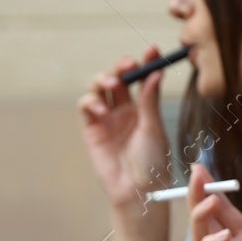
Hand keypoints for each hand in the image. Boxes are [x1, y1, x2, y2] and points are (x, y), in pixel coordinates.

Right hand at [77, 46, 172, 210]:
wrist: (137, 190)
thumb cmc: (153, 163)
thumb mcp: (154, 128)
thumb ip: (150, 101)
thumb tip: (156, 73)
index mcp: (145, 107)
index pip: (143, 78)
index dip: (145, 62)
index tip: (152, 50)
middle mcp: (125, 109)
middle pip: (118, 78)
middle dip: (121, 67)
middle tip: (128, 64)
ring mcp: (107, 117)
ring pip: (99, 87)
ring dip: (104, 79)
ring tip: (113, 84)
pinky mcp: (91, 128)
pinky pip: (86, 106)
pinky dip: (91, 100)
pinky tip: (101, 108)